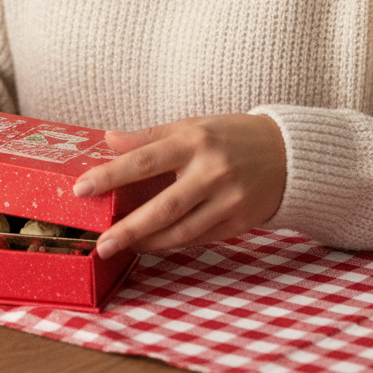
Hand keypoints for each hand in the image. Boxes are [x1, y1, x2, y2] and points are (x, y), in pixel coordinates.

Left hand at [73, 114, 285, 257]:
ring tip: (120, 247)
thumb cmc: (231, 135)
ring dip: (148, 242)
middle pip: (163, 206)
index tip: (83, 188)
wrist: (289, 154)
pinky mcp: (240, 222)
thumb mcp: (192, 125)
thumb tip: (108, 138)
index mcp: (195, 141)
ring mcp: (228, 200)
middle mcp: (212, 171)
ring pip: (181, 230)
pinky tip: (151, 244)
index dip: (111, 175)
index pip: (144, 159)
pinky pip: (199, 238)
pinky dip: (173, 243)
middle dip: (129, 228)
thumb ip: (149, 135)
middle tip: (101, 243)